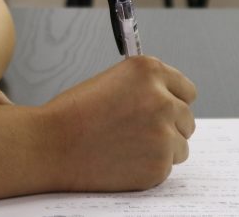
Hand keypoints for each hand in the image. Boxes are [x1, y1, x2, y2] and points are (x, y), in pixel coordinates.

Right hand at [41, 56, 196, 191]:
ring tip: (126, 145)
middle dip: (168, 125)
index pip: (186, 89)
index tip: (164, 108)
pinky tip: (123, 159)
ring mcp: (164, 133)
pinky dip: (149, 166)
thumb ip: (145, 88)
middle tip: (138, 131)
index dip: (172, 100)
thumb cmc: (74, 114)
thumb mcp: (112, 82)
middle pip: (186, 117)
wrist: (52, 144)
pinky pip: (167, 166)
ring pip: (180, 145)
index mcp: (149, 71)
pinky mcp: (160, 164)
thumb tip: (170, 101)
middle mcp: (162, 99)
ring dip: (161, 148)